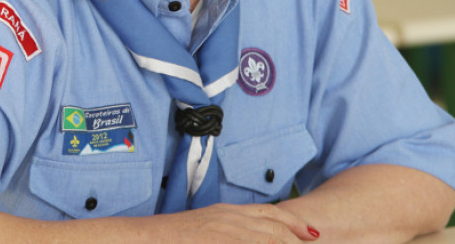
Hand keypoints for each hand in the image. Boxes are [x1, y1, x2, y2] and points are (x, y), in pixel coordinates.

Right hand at [144, 202, 319, 242]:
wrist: (142, 239)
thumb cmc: (169, 239)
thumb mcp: (203, 229)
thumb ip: (222, 233)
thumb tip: (230, 238)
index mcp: (226, 214)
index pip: (269, 215)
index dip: (293, 225)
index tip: (312, 235)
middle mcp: (230, 220)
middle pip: (276, 229)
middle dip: (297, 240)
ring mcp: (225, 232)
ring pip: (270, 239)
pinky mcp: (218, 240)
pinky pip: (254, 243)